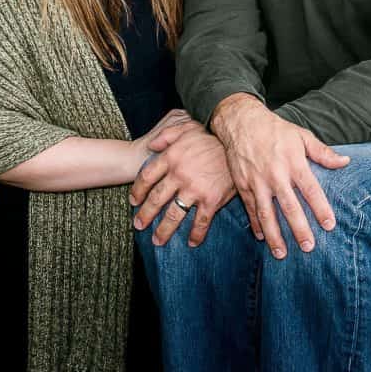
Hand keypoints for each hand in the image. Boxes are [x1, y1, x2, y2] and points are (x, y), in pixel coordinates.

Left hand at [129, 119, 235, 246]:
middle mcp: (179, 175)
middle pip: (156, 199)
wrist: (236, 145)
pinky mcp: (211, 200)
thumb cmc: (211, 137)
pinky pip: (201, 222)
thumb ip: (166, 135)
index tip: (134, 201)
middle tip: (138, 225)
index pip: (147, 177)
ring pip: (174, 215)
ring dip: (163, 230)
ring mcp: (195, 189)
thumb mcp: (186, 128)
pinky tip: (191, 242)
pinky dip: (196, 234)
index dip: (138, 191)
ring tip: (157, 240)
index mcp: (171, 157)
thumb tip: (151, 145)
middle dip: (145, 215)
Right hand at [211, 93, 349, 258]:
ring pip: (266, 213)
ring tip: (281, 254)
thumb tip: (345, 162)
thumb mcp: (301, 136)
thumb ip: (323, 152)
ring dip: (274, 235)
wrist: (242, 122)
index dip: (321, 208)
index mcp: (293, 162)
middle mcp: (275, 174)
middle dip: (299, 228)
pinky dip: (256, 224)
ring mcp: (257, 181)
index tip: (329, 225)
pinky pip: (250, 208)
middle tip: (309, 248)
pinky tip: (262, 237)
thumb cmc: (275, 129)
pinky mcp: (242, 184)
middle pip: (289, 206)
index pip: (310, 190)